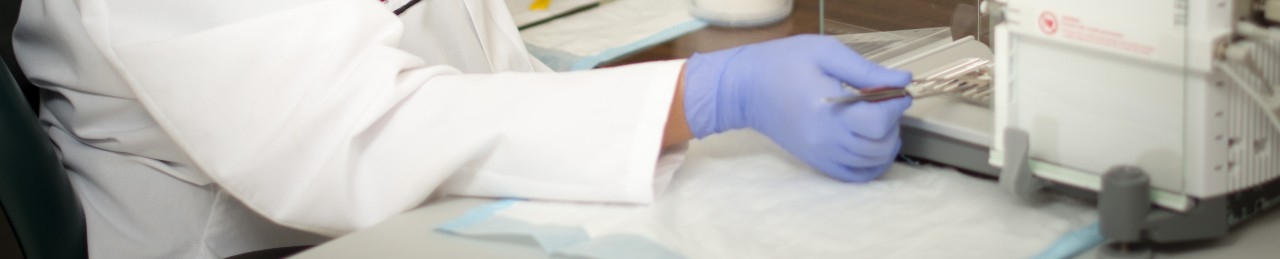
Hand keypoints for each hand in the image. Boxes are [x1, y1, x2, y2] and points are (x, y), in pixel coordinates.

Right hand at [682, 35, 912, 181]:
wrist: (744, 87)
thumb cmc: (782, 63)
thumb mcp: (826, 53)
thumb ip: (866, 70)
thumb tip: (902, 81)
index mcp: (828, 110)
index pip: (879, 122)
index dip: (895, 105)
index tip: (895, 90)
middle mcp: (825, 139)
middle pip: (879, 146)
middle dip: (892, 124)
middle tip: (885, 103)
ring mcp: (820, 154)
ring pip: (871, 163)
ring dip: (886, 143)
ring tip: (878, 120)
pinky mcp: (816, 161)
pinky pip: (854, 176)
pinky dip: (872, 165)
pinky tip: (872, 146)